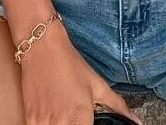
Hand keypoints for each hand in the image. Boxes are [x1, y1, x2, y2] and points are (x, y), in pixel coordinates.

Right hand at [19, 21, 141, 124]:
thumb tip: (136, 120)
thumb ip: (118, 107)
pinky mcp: (29, 120)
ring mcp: (41, 123)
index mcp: (79, 119)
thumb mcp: (98, 85)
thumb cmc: (71, 65)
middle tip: (79, 118)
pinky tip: (56, 117)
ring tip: (67, 115)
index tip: (90, 123)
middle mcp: (58, 124)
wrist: (42, 48)